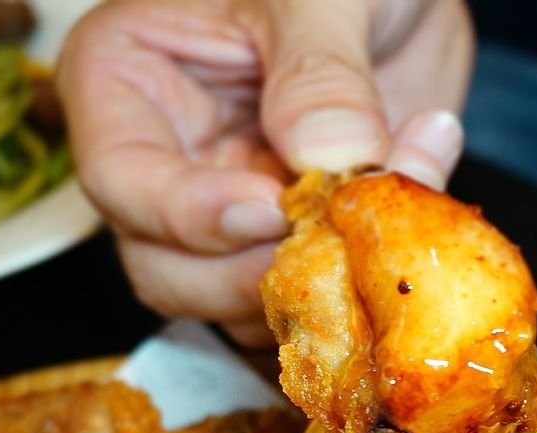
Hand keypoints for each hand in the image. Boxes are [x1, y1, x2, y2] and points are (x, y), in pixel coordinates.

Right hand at [57, 0, 471, 344]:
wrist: (402, 2)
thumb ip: (318, 71)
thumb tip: (325, 156)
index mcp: (130, 83)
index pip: (123, 183)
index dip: (191, 215)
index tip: (272, 210)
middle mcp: (171, 161)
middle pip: (171, 270)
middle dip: (258, 271)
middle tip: (339, 237)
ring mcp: (234, 208)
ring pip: (242, 300)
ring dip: (327, 280)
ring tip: (403, 186)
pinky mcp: (296, 239)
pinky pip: (312, 294)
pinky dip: (364, 278)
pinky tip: (412, 210)